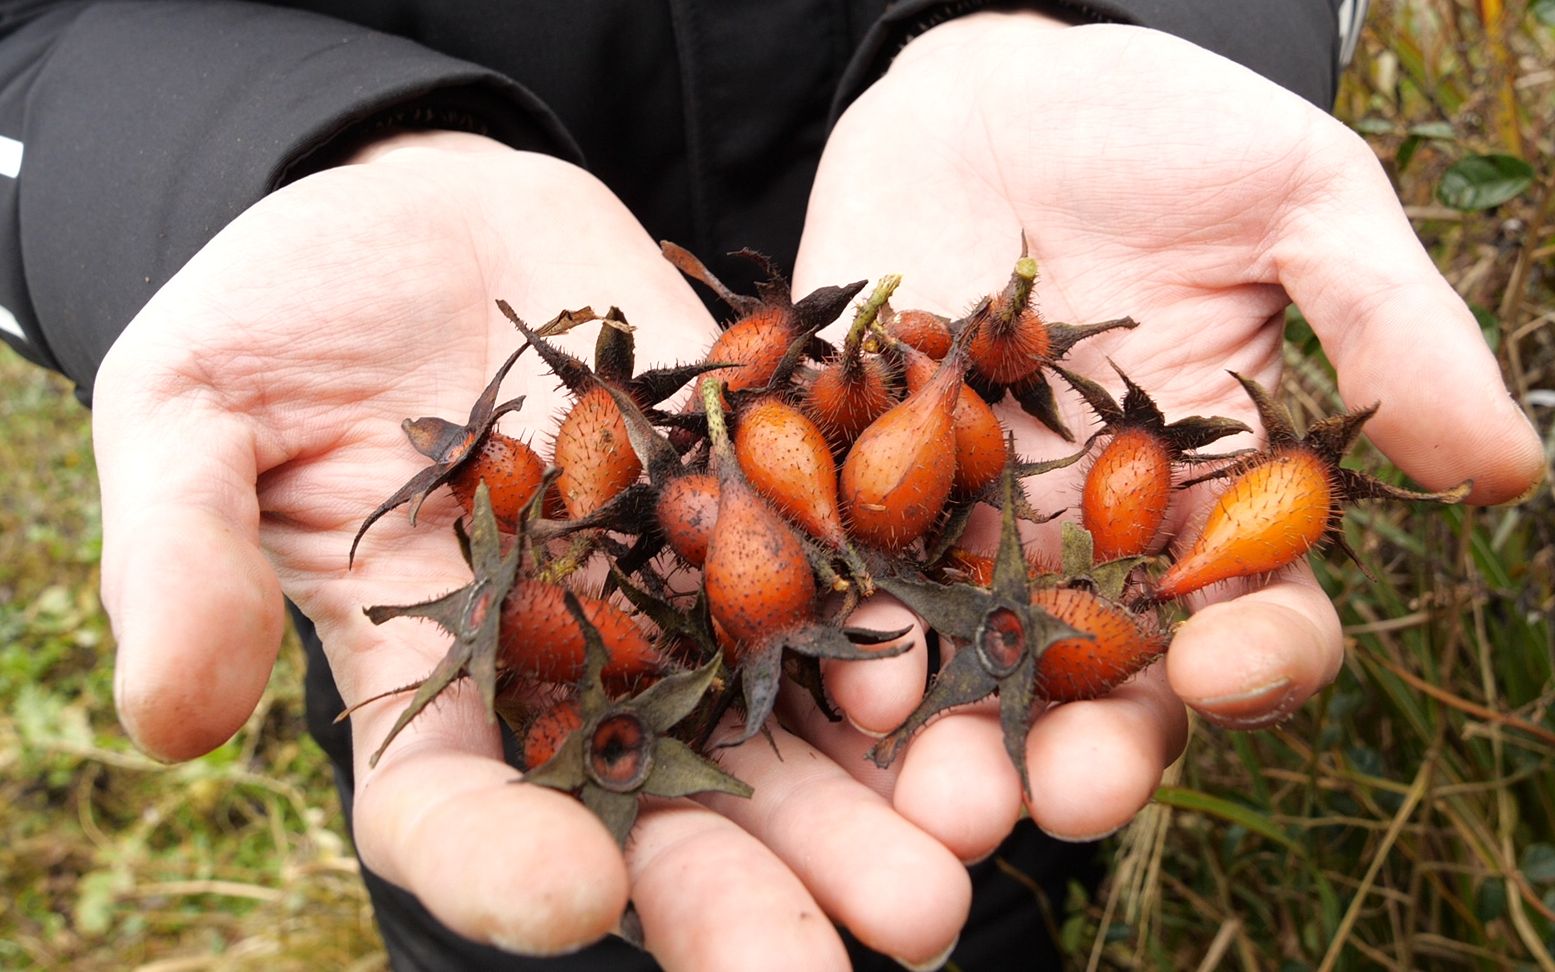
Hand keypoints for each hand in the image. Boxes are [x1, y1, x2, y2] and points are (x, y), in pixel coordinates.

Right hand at [91, 132, 967, 967]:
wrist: (428, 217)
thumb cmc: (282, 312)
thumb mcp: (193, 411)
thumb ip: (187, 556)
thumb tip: (169, 719)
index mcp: (427, 683)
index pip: (456, 811)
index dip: (501, 864)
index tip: (568, 901)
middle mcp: (572, 670)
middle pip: (659, 811)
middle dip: (748, 893)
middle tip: (843, 960)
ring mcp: (678, 593)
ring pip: (776, 730)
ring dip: (863, 810)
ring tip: (949, 876)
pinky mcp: (759, 503)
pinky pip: (835, 580)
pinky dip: (895, 637)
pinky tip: (967, 690)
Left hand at [793, 14, 1544, 859]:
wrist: (990, 85)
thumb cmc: (1163, 133)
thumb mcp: (1296, 203)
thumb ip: (1387, 327)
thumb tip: (1505, 472)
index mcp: (1212, 495)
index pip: (1253, 613)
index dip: (1252, 659)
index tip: (1220, 671)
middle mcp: (1091, 536)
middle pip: (1102, 679)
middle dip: (1085, 749)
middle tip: (1058, 803)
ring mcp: (969, 520)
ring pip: (968, 659)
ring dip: (952, 734)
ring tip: (930, 789)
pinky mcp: (858, 482)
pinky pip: (850, 572)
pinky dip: (843, 627)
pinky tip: (834, 673)